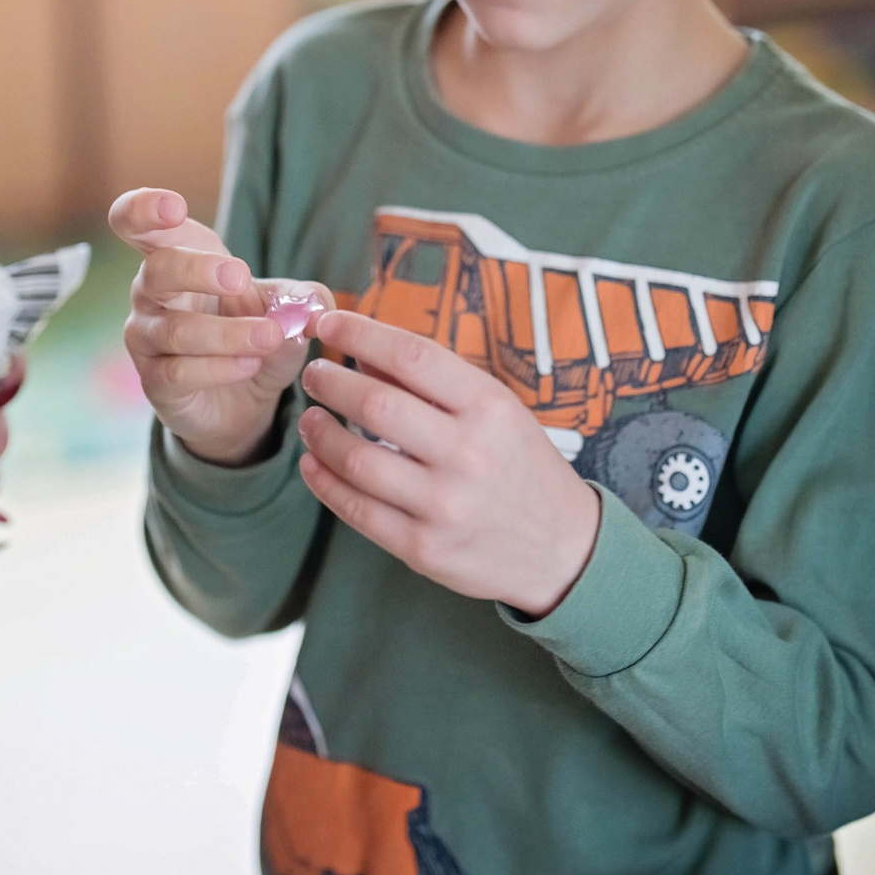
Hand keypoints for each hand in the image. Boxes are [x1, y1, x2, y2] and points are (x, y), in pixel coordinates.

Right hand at [110, 187, 317, 467]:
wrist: (246, 398)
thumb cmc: (253, 330)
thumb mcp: (287, 308)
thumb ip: (305, 298)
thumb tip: (316, 306)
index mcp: (176, 253)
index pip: (135, 222)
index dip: (144, 209)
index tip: (175, 207)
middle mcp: (150, 292)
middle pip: (156, 269)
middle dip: (196, 270)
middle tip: (240, 277)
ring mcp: (147, 338)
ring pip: (175, 330)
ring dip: (227, 333)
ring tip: (270, 337)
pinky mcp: (155, 382)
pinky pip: (179, 372)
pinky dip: (219, 368)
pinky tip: (249, 365)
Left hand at [296, 310, 599, 617]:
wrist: (565, 549)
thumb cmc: (522, 466)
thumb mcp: (497, 411)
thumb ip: (434, 384)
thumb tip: (362, 354)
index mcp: (489, 407)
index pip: (411, 355)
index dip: (359, 334)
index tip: (327, 324)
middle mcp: (468, 453)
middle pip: (375, 404)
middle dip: (330, 382)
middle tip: (313, 375)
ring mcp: (444, 505)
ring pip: (357, 460)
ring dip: (320, 433)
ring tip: (310, 419)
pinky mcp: (424, 548)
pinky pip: (357, 511)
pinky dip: (325, 482)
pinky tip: (313, 463)